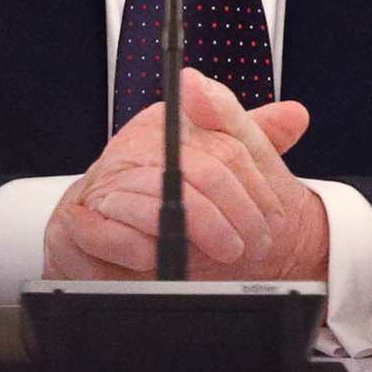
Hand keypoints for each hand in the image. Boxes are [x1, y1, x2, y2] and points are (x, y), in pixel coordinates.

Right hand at [43, 68, 329, 282]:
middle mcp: (132, 149)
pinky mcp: (76, 222)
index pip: (221, 145)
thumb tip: (295, 114)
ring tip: (223, 252)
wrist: (101, 233)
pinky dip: (137, 247)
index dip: (254, 186)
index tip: (272, 216)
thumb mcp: (216, 163)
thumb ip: (252, 138)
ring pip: (156, 200)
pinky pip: (105, 230)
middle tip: (252, 244)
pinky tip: (159, 257)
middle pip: (196, 172)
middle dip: (232, 214)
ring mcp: (102, 185)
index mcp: (165, 126)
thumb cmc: (165, 199)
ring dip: (196, 231)